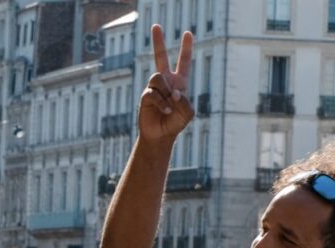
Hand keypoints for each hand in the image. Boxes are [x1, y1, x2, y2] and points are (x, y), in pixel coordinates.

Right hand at [139, 24, 193, 142]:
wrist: (161, 135)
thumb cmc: (176, 123)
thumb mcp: (188, 112)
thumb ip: (185, 100)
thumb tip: (173, 92)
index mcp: (179, 82)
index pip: (184, 61)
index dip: (186, 48)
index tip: (188, 33)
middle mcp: (166, 81)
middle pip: (160, 57)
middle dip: (158, 41)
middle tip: (156, 25)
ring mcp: (155, 87)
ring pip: (158, 77)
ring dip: (165, 91)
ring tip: (169, 106)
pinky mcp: (146, 96)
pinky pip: (153, 92)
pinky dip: (161, 102)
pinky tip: (165, 110)